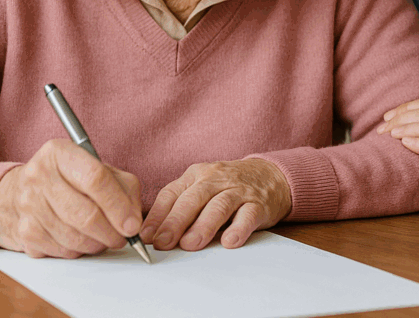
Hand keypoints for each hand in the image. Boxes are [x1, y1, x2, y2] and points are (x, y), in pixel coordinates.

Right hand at [0, 138, 144, 257]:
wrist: (19, 193)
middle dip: (111, 233)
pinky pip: (63, 251)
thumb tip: (133, 221)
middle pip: (86, 214)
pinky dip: (79, 251)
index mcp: (59, 153)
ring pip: (75, 238)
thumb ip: (124, 188)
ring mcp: (28, 205)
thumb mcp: (99, 169)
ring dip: (97, 244)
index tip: (132, 225)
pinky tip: (81, 240)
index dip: (119, 206)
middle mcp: (39, 176)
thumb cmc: (69, 180)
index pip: (95, 179)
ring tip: (103, 237)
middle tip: (122, 237)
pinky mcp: (25, 232)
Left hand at [140, 158, 291, 251]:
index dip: (158, 215)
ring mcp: (239, 190)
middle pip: (194, 199)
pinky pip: (248, 215)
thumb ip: (180, 208)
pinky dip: (238, 228)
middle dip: (176, 221)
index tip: (147, 236)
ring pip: (219, 206)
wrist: (271, 176)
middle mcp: (216, 179)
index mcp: (196, 175)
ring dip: (204, 226)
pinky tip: (229, 241)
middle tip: (164, 243)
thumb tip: (153, 235)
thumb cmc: (228, 187)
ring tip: (190, 244)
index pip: (172, 193)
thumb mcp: (202, 189)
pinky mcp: (259, 204)